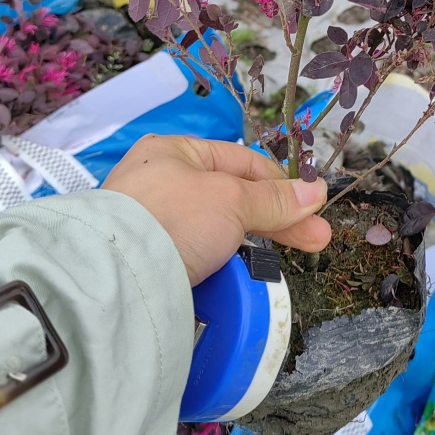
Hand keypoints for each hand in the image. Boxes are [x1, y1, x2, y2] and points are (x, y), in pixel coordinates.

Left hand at [102, 134, 329, 284]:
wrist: (118, 278)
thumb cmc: (172, 218)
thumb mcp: (233, 201)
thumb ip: (276, 199)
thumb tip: (317, 191)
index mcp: (176, 153)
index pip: (242, 162)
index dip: (281, 184)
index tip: (310, 206)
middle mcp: (162, 184)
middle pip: (233, 200)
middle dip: (277, 222)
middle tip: (315, 240)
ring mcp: (154, 225)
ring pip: (216, 233)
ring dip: (247, 249)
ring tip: (273, 267)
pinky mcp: (150, 262)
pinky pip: (196, 260)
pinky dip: (218, 270)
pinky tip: (238, 281)